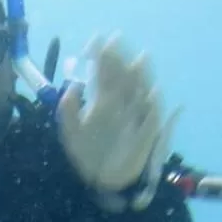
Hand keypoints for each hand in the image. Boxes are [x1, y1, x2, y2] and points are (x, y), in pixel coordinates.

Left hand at [57, 33, 179, 203]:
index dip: (100, 57)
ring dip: (141, 76)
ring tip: (139, 59)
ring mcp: (134, 118)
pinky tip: (153, 92)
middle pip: (122, 77)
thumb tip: (71, 86)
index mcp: (102, 102)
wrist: (100, 182)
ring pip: (140, 92)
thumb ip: (67, 111)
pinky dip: (154, 106)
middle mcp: (120, 105)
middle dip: (120, 60)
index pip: (102, 74)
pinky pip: (152, 119)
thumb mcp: (70, 133)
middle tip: (116, 42)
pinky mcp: (145, 135)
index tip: (96, 39)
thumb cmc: (86, 155)